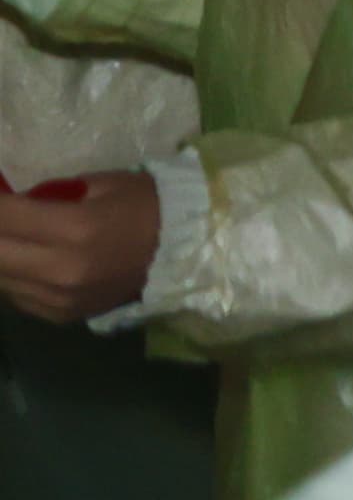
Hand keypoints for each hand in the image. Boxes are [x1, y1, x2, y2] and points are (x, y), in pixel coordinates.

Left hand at [0, 170, 157, 324]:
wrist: (188, 250)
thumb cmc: (146, 204)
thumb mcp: (100, 184)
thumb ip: (49, 196)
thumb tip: (10, 204)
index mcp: (77, 228)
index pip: (5, 216)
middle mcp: (62, 269)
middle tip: (3, 220)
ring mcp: (60, 298)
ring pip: (0, 278)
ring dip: (2, 255)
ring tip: (15, 239)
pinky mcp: (62, 315)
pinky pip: (17, 296)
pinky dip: (15, 277)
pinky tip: (29, 260)